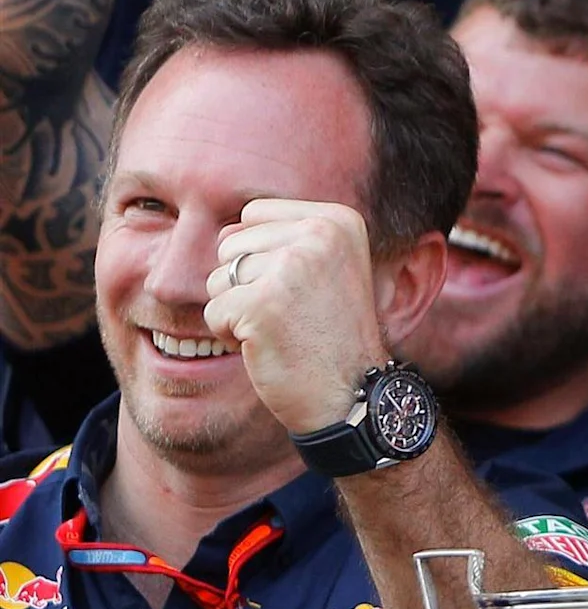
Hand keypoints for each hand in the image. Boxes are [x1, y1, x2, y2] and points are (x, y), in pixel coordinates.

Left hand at [204, 197, 392, 432]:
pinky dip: (231, 335)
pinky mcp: (263, 304)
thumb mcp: (327, 269)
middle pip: (230, 244)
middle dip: (244, 283)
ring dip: (236, 309)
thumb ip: (283, 239)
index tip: (301, 289)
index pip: (253, 214)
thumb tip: (223, 231)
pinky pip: (213, 311)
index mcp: (338, 220)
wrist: (354, 393)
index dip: (261, 256)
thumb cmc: (331, 335)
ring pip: (217, 277)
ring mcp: (292, 268)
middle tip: (291, 314)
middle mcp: (319, 235)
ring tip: (281, 328)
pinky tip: (269, 345)